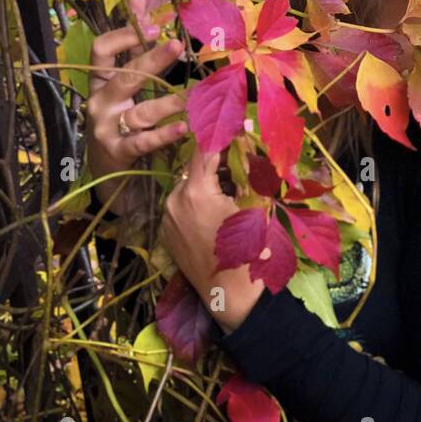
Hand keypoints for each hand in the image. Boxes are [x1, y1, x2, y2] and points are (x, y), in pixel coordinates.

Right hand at [85, 0, 186, 213]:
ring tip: (193, 94)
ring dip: (168, 102)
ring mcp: (106, 128)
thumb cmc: (122, 119)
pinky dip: (164, 135)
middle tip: (176, 45)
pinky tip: (184, 127)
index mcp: (100, 82)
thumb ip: (133, 45)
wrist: (107, 170)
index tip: (152, 23)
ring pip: (139, 111)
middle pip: (124, 76)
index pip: (101, 51)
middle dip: (150, 59)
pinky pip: (143, 141)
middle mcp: (99, 102)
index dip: (124, 34)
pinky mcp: (118, 152)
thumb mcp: (125, 82)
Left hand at [159, 144, 265, 333]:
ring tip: (230, 194)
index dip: (221, 135)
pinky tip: (216, 215)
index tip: (234, 126)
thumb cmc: (250, 250)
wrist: (232, 295)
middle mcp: (174, 201)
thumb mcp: (254, 205)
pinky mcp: (166, 234)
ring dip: (207, 185)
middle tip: (240, 165)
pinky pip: (182, 208)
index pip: (205, 149)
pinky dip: (198, 204)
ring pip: (188, 188)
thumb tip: (246, 140)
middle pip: (196, 169)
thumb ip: (246, 170)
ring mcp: (167, 219)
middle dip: (217, 164)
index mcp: (195, 191)